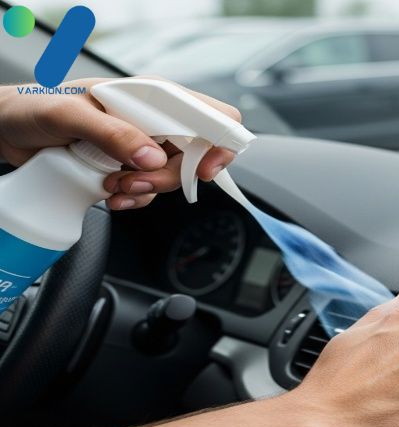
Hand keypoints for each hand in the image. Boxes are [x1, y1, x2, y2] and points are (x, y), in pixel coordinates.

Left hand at [0, 77, 241, 210]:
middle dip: (168, 177)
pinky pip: (151, 193)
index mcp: (152, 96)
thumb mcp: (70, 114)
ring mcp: (144, 147)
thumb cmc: (34, 107)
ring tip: (111, 186)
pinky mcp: (131, 169)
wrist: (8, 130)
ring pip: (173, 180)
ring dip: (146, 190)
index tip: (201, 170)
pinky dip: (134, 200)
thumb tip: (153, 156)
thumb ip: (114, 133)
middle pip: (196, 157)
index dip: (219, 145)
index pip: (212, 116)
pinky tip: (109, 195)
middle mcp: (155, 120)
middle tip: (132, 180)